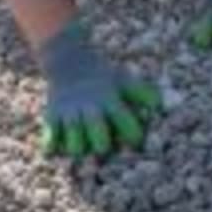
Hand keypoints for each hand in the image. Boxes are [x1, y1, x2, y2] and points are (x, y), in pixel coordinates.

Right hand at [37, 17, 161, 157]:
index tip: (135, 141)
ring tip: (83, 147)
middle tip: (105, 147)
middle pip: (99, 140)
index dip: (133, 135)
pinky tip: (61, 147)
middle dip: (104, 147)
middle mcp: (90, 108)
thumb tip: (161, 105)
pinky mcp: (52, 118)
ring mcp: (69, 114)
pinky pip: (50, 143)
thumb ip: (142, 93)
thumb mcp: (123, 81)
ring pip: (75, 146)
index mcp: (110, 100)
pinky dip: (55, 149)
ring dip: (81, 150)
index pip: (125, 121)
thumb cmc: (102, 78)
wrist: (68, 61)